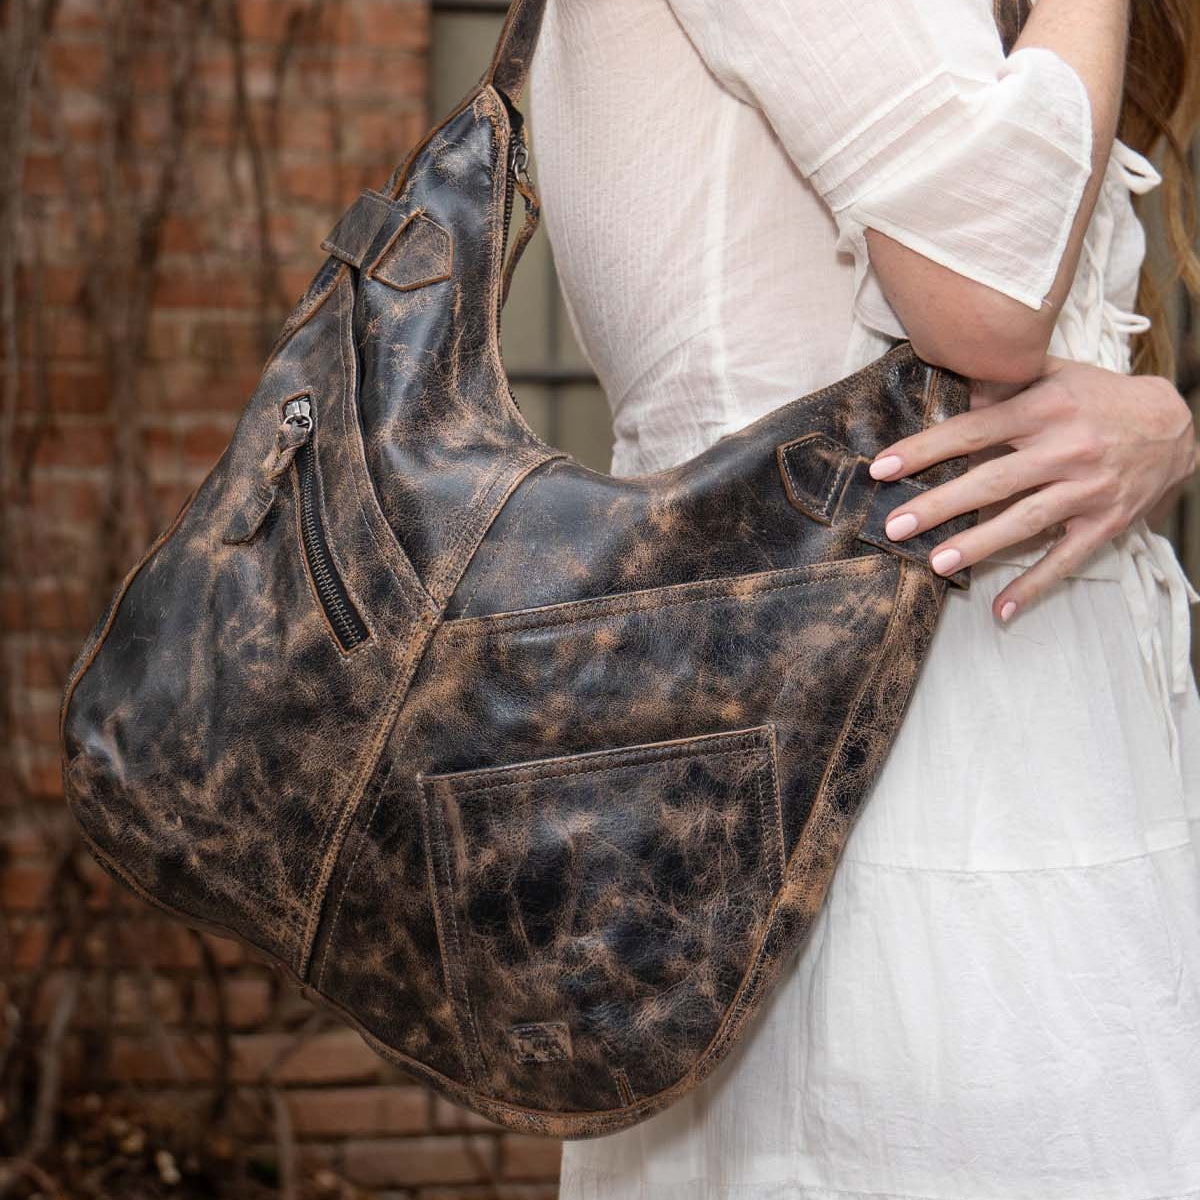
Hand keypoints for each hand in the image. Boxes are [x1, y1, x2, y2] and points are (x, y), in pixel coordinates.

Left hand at [867, 356, 1197, 621]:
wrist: (1175, 425)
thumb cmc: (1098, 397)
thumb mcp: (1053, 375)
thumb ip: (1001, 382)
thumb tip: (946, 388)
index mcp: (1045, 408)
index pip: (973, 430)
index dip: (926, 450)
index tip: (882, 468)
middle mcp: (1067, 448)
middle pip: (993, 480)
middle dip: (940, 505)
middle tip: (896, 526)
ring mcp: (1088, 488)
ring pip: (1025, 521)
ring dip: (978, 545)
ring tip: (936, 563)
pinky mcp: (1106, 521)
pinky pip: (1065, 559)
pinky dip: (1034, 585)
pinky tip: (1001, 609)